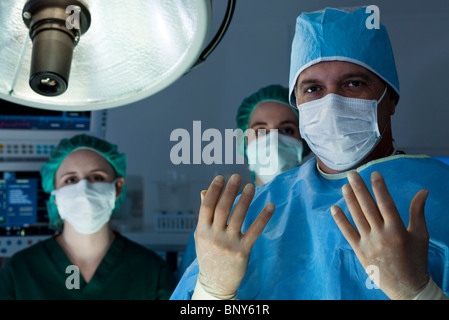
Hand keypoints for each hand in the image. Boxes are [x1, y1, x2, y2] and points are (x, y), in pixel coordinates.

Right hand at [194, 174, 274, 298]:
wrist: (215, 283)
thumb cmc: (209, 255)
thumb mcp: (201, 236)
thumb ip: (204, 215)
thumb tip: (204, 192)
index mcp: (202, 230)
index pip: (207, 206)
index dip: (213, 190)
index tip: (220, 177)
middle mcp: (214, 236)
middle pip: (222, 208)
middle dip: (230, 190)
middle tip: (237, 176)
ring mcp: (228, 244)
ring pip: (238, 217)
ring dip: (245, 199)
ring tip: (251, 186)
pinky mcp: (242, 251)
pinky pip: (254, 231)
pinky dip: (263, 217)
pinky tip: (270, 206)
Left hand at [331, 171, 429, 299]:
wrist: (406, 287)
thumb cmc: (416, 259)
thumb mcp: (421, 235)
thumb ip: (418, 212)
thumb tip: (423, 191)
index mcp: (397, 230)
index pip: (386, 203)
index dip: (379, 187)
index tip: (374, 173)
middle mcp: (381, 235)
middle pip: (368, 207)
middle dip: (359, 188)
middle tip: (352, 173)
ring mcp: (368, 243)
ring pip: (356, 217)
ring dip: (349, 200)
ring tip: (345, 186)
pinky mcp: (359, 251)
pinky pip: (348, 232)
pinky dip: (340, 220)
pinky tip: (334, 208)